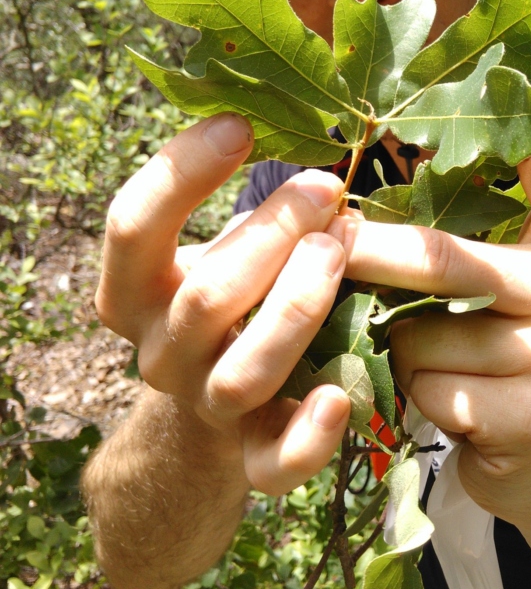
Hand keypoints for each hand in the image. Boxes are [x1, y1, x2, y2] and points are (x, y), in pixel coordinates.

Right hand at [96, 113, 351, 495]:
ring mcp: (205, 408)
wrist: (215, 413)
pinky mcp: (254, 456)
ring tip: (340, 250)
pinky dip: (309, 437)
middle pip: (206, 297)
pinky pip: (275, 463)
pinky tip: (338, 397)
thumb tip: (306, 136)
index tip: (240, 124)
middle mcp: (160, 354)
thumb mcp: (216, 252)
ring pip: (243, 373)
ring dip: (298, 309)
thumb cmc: (228, 302)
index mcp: (132, 295)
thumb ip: (245, 212)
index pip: (132, 228)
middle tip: (325, 188)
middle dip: (272, 234)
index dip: (181, 173)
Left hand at [330, 114, 530, 537]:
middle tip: (323, 244)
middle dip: (369, 253)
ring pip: (423, 335)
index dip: (496, 114)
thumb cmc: (527, 360)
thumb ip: (499, 225)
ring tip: (427, 366)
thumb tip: (396, 166)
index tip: (415, 104)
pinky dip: (417, 399)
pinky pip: (432, 389)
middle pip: (443, 255)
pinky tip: (448, 409)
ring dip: (399, 351)